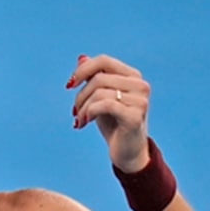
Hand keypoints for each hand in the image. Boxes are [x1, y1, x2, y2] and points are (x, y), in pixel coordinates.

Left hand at [66, 54, 150, 171]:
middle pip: (98, 78)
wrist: (127, 152)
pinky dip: (89, 113)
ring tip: (80, 120)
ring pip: (99, 92)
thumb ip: (93, 77)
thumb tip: (81, 58)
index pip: (103, 61)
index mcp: (133, 76)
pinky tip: (84, 123)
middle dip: (80, 95)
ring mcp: (140, 100)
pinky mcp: (135, 116)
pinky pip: (104, 105)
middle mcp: (140, 85)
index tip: (69, 85)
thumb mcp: (99, 98)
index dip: (82, 70)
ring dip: (82, 108)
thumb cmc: (113, 124)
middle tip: (75, 111)